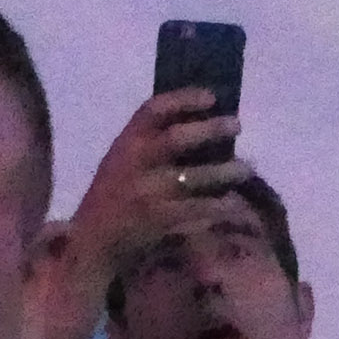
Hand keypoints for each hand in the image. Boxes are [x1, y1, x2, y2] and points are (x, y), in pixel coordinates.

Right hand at [54, 89, 252, 315]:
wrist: (93, 240)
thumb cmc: (114, 194)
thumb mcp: (122, 160)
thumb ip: (150, 142)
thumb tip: (203, 122)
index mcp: (125, 143)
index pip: (152, 110)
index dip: (183, 99)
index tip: (211, 97)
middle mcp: (133, 163)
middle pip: (176, 138)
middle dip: (210, 129)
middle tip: (237, 125)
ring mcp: (146, 192)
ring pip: (193, 177)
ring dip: (224, 171)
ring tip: (245, 169)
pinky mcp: (158, 220)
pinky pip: (197, 209)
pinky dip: (219, 206)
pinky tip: (234, 204)